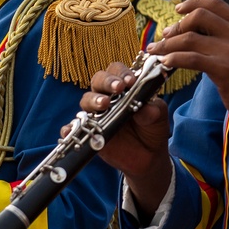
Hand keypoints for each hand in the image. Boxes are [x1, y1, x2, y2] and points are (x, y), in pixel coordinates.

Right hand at [77, 62, 171, 216]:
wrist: (148, 157)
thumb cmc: (153, 129)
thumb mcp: (158, 117)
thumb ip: (153, 110)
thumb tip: (143, 108)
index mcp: (125, 88)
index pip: (118, 71)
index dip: (122, 73)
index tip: (131, 81)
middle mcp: (108, 97)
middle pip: (99, 80)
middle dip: (107, 81)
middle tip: (117, 88)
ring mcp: (97, 114)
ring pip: (86, 100)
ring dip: (93, 100)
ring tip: (104, 104)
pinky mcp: (88, 132)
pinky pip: (73, 128)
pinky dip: (70, 127)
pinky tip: (71, 129)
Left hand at [151, 0, 228, 146]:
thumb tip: (200, 37)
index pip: (214, 3)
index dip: (192, 3)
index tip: (177, 10)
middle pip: (198, 15)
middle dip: (176, 25)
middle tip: (165, 36)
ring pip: (189, 38)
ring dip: (167, 44)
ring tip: (156, 51)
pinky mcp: (224, 69)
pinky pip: (190, 58)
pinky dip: (173, 59)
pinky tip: (165, 64)